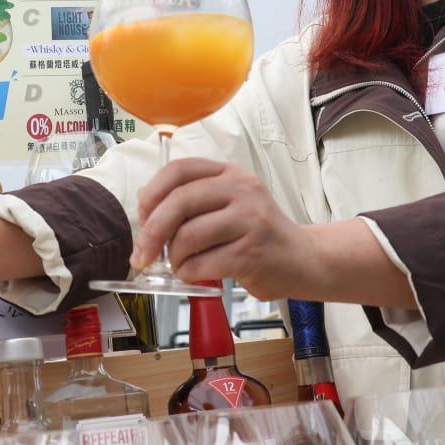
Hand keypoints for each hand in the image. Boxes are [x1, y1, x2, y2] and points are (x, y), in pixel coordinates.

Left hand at [133, 158, 320, 301]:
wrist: (302, 258)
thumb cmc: (258, 233)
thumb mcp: (229, 203)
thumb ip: (193, 199)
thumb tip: (145, 205)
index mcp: (230, 174)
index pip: (180, 170)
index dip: (153, 191)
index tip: (142, 214)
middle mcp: (241, 190)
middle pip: (179, 202)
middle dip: (152, 231)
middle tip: (142, 253)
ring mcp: (249, 221)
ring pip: (188, 235)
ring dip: (173, 257)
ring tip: (179, 265)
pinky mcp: (251, 253)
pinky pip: (203, 263)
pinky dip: (189, 273)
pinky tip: (194, 274)